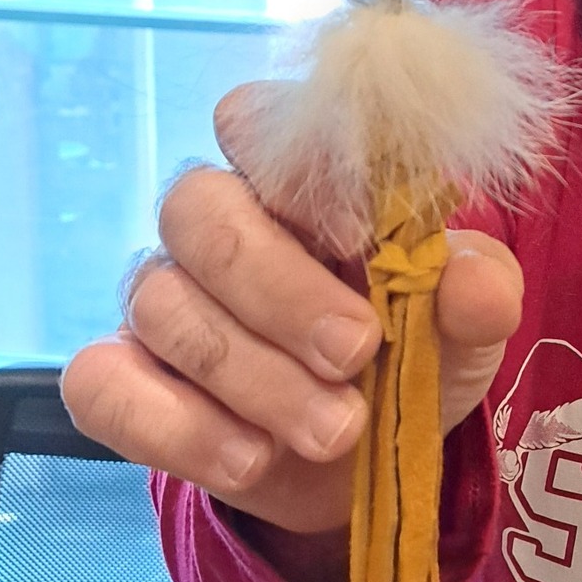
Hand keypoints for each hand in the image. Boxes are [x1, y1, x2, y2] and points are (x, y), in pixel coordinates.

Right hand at [61, 82, 523, 561]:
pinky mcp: (119, 382)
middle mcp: (211, 225)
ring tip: (337, 430)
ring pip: (166, 308)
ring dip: (258, 377)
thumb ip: (477, 292)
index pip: (254, 120)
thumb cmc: (413, 354)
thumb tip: (474, 281)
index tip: (364, 235)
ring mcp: (158, 302)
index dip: (300, 169)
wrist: (369, 461)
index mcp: (292, 180)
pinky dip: (178, 427)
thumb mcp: (466, 326)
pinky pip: (104, 386)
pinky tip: (250, 459)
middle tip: (356, 353)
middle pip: (200, 211)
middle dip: (282, 289)